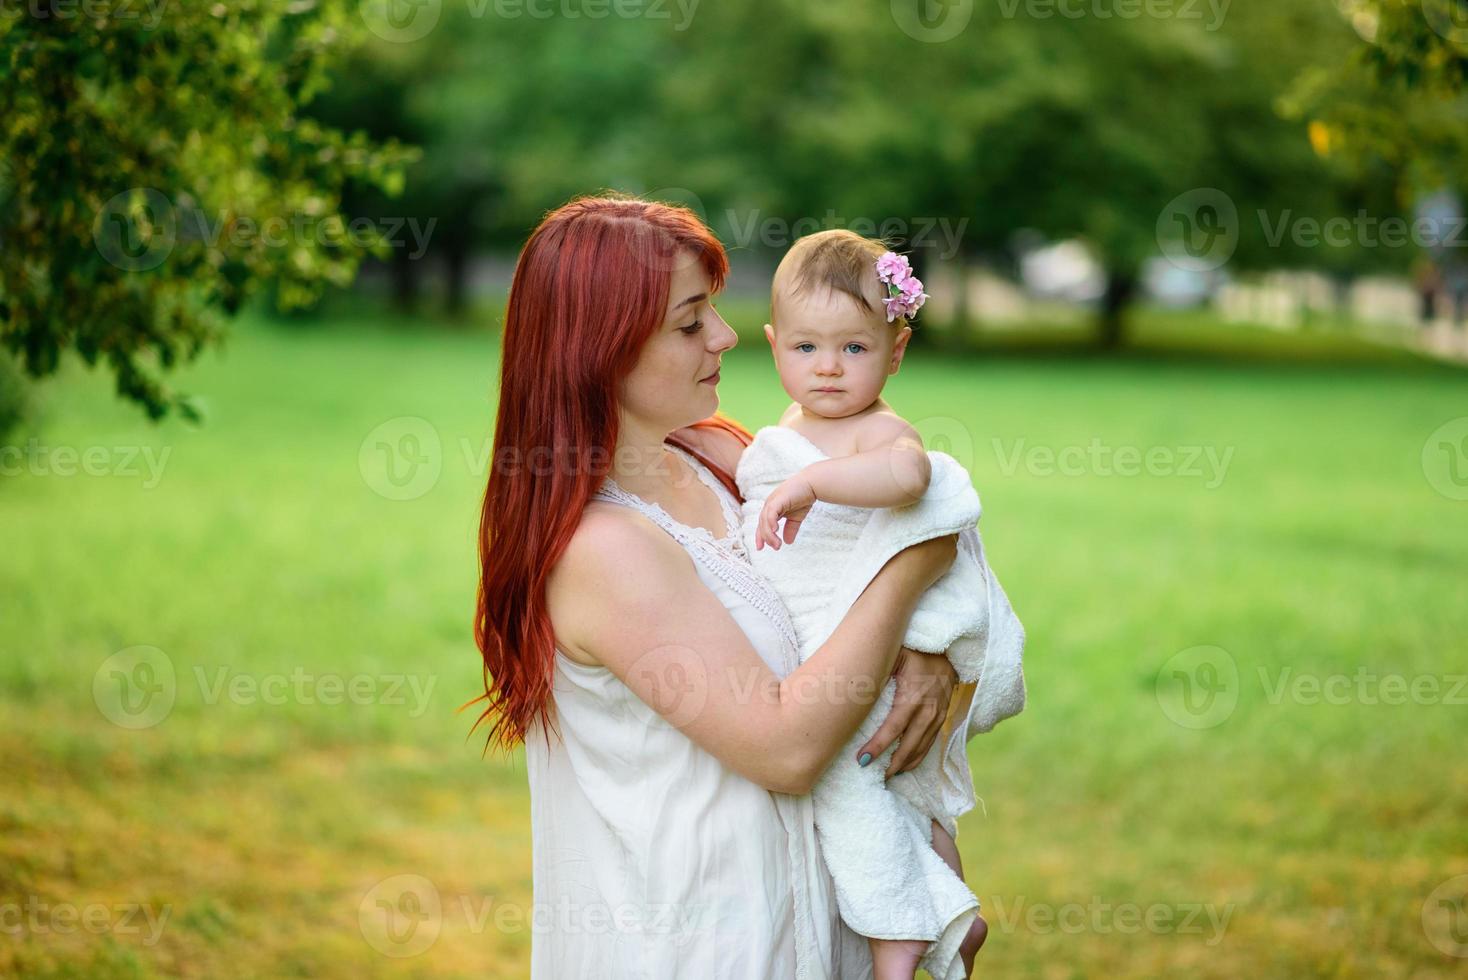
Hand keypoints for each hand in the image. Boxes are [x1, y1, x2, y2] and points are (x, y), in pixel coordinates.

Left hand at [755, 473, 815, 550]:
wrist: (812, 484)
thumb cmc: (804, 498)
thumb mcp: (796, 518)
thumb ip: (790, 529)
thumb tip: (787, 542)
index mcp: (772, 509)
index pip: (762, 524)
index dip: (760, 536)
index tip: (760, 548)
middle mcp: (769, 504)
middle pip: (761, 523)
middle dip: (765, 537)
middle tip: (775, 547)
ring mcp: (772, 501)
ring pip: (764, 520)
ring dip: (769, 533)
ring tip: (777, 544)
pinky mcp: (778, 499)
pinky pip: (771, 512)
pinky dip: (770, 522)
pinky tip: (775, 530)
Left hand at [855, 647, 957, 776]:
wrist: (947, 650)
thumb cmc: (914, 651)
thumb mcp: (895, 654)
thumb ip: (877, 669)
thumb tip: (852, 685)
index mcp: (913, 695)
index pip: (893, 728)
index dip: (878, 746)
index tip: (862, 760)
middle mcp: (927, 710)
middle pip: (907, 746)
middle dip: (891, 764)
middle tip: (872, 776)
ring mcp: (937, 717)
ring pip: (920, 749)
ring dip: (903, 765)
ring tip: (886, 776)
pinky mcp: (942, 719)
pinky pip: (929, 745)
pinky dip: (916, 758)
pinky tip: (903, 766)